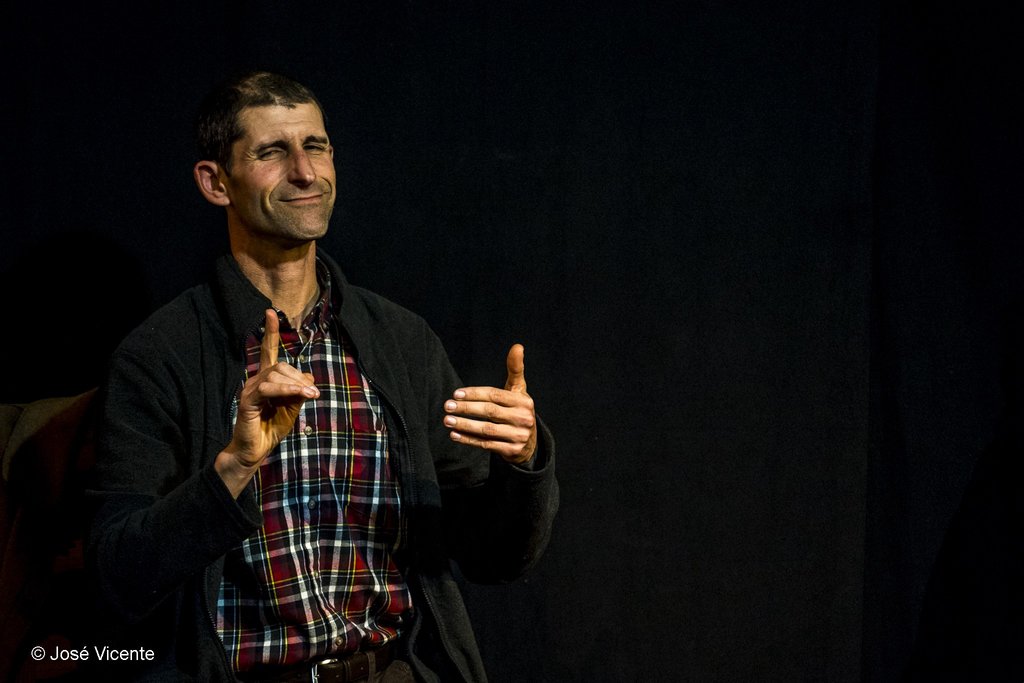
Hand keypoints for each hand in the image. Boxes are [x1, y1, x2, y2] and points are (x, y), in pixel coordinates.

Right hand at [216, 309, 318, 495]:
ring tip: (311, 395)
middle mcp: (256, 380)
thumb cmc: (272, 429)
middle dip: (300, 377)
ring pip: (275, 374)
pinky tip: (300, 394)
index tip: (271, 312)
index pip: (268, 350)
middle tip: (313, 392)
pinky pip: (268, 389)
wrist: (255, 451)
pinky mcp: (248, 401)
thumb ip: (299, 391)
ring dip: (297, 384)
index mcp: (266, 379)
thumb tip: (310, 375)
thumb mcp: (292, 408)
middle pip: (280, 365)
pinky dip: (287, 390)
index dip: (270, 331)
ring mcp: (250, 389)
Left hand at [443, 344, 537, 464]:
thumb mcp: (518, 390)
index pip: (495, 395)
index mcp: (523, 401)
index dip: (475, 394)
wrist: (529, 443)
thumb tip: (517, 346)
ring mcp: (519, 436)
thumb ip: (515, 368)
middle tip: (448, 406)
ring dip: (465, 425)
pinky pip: (486, 445)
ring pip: (487, 430)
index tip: (456, 393)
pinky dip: (469, 440)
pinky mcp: (512, 451)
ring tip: (448, 420)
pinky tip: (455, 435)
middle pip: (490, 412)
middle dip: (466, 409)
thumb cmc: (517, 410)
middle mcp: (523, 418)